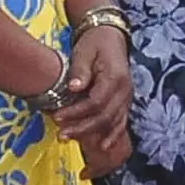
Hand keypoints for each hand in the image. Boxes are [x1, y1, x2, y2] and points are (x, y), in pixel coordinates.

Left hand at [56, 22, 133, 173]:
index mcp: (114, 77)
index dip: (76, 112)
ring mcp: (126, 98)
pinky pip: (121, 123)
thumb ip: (80, 70)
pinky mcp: (124, 102)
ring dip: (92, 134)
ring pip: (112, 123)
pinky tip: (103, 147)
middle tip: (61, 134)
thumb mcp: (84, 51)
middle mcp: (124, 91)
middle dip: (81, 128)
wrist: (111, 37)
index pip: (96, 102)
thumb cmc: (95, 43)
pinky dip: (113, 136)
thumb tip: (73, 87)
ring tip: (70, 139)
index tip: (57, 117)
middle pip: (104, 117)